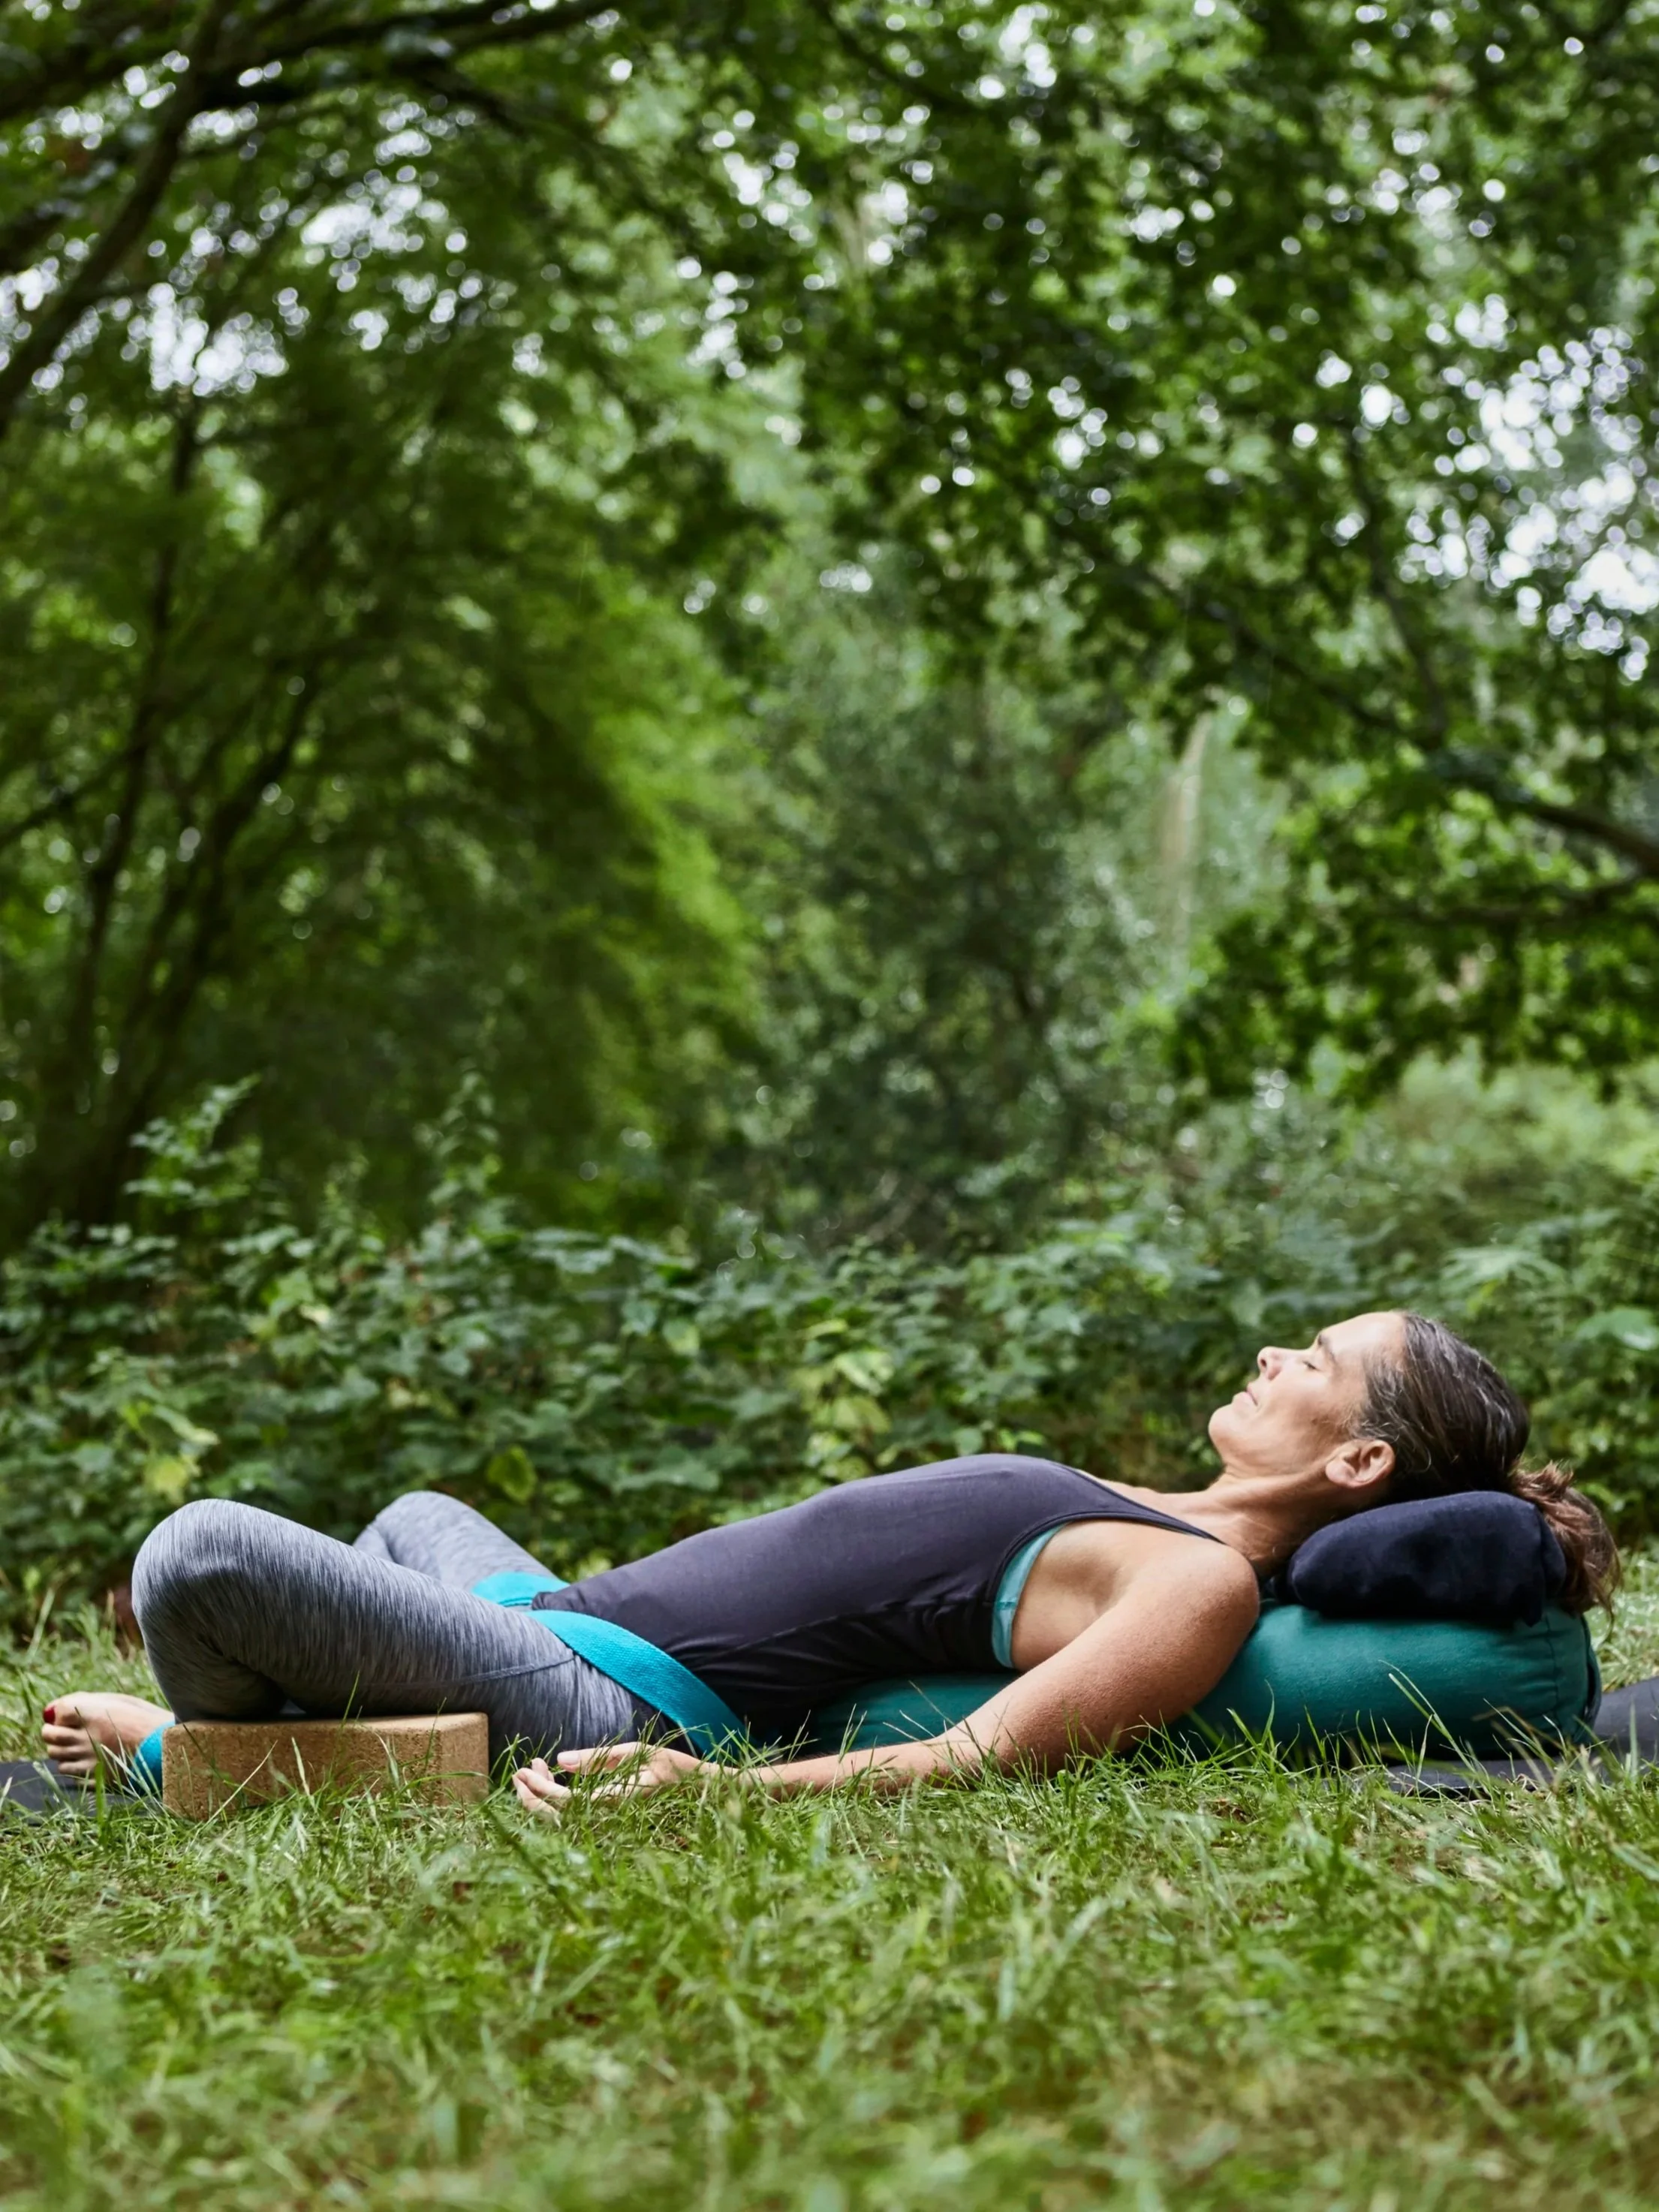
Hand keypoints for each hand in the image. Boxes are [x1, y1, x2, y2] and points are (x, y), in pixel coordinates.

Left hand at [511, 1741, 707, 1813]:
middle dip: (531, 1798)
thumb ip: (598, 1758)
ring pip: (563, 1826)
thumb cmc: (676, 1769)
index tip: (524, 1769)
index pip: (566, 1804)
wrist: (705, 1798)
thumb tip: (560, 1761)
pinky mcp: (611, 1829)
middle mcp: (611, 1822)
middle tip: (518, 1773)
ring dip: (543, 1801)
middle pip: (557, 1822)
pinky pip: (575, 1824)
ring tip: (535, 1770)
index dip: (540, 1789)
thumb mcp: (638, 1753)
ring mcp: (611, 1830)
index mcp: (618, 1803)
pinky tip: (555, 1782)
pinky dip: (558, 1805)